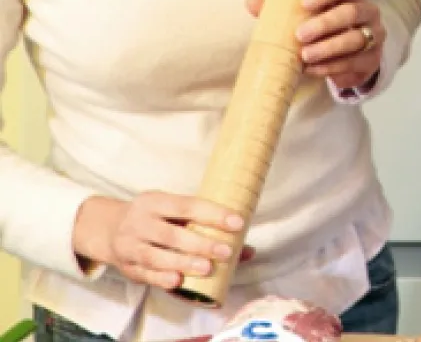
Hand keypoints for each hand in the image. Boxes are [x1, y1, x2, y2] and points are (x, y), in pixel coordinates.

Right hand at [72, 193, 253, 289]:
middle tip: (226, 252)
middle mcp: (140, 221)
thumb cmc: (155, 219)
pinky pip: (144, 274)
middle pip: (171, 234)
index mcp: (155, 201)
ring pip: (155, 256)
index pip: (187, 206)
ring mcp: (129, 245)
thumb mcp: (174, 212)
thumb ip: (207, 226)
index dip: (213, 214)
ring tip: (207, 268)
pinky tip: (178, 282)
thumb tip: (248, 249)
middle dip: (200, 243)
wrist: (107, 228)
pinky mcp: (126, 266)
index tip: (237, 223)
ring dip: (183, 263)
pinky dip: (161, 278)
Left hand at [246, 0, 383, 89]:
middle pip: (351, 12)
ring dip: (328, 48)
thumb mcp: (307, 14)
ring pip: (355, 39)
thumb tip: (250, 2)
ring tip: (305, 55)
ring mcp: (373, 35)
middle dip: (325, 23)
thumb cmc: (325, 26)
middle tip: (300, 34)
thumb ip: (282, 7)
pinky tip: (313, 69)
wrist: (351, 53)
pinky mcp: (372, 59)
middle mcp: (367, 11)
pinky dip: (332, 66)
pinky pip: (354, 62)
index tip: (304, 3)